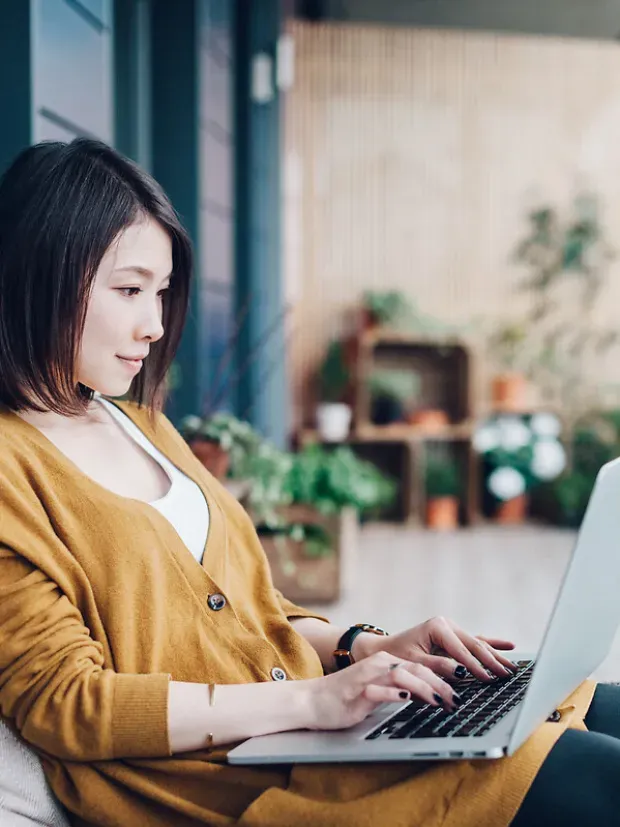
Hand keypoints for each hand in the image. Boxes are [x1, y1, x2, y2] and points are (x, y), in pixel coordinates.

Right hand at [304, 650, 458, 730]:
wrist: (311, 700)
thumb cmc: (345, 699)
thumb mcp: (378, 692)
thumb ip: (399, 690)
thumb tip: (428, 696)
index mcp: (385, 664)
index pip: (421, 668)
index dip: (443, 679)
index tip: (460, 692)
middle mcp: (379, 666)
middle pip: (417, 670)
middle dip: (441, 684)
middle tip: (458, 700)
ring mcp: (367, 676)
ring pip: (402, 675)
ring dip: (425, 688)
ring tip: (442, 701)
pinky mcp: (357, 690)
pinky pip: (379, 689)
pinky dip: (395, 693)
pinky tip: (408, 697)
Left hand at [353, 616, 516, 682]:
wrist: (384, 650)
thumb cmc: (397, 656)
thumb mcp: (415, 663)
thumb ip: (438, 667)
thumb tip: (462, 672)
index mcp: (437, 627)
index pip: (462, 650)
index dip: (476, 666)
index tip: (489, 679)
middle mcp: (447, 625)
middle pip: (475, 644)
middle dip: (492, 661)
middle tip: (508, 675)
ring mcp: (451, 629)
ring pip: (478, 643)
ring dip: (496, 655)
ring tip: (513, 666)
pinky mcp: (453, 637)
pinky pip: (475, 642)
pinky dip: (492, 645)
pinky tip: (509, 645)